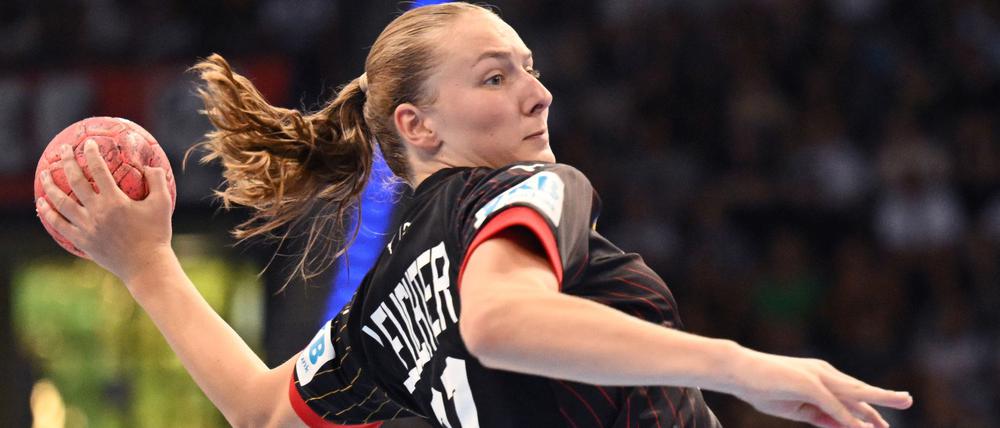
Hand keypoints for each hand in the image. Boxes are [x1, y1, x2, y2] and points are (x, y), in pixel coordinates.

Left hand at [37, 139, 174, 282]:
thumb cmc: (157, 234)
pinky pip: (58, 225)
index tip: (89, 143)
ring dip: (50, 186)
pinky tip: (42, 204)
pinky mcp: (82, 240)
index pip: (98, 170)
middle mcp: (96, 212)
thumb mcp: (163, 204)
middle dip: (67, 162)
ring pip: (60, 202)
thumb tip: (150, 165)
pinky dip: (48, 213)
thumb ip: (157, 181)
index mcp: (115, 201)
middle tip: (64, 150)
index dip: (92, 153)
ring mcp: (86, 227)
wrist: (145, 265)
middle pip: (75, 181)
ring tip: (45, 173)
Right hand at [728, 348, 911, 427]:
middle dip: (885, 397)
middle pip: (859, 389)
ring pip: (854, 391)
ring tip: (902, 400)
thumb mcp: (794, 407)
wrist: (737, 369)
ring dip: (879, 399)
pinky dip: (848, 417)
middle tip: (908, 399)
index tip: (881, 423)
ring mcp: (816, 376)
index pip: (850, 395)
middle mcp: (823, 373)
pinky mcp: (807, 383)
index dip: (868, 410)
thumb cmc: (761, 387)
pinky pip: (833, 404)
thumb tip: (842, 425)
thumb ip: (818, 415)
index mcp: (820, 377)